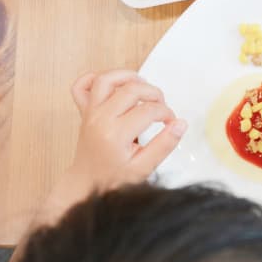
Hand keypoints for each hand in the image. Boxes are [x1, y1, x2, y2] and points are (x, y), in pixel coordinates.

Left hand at [35, 70, 185, 225]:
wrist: (86, 185)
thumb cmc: (112, 179)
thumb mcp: (144, 168)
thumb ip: (164, 145)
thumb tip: (180, 124)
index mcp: (116, 134)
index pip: (148, 110)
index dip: (166, 113)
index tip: (171, 122)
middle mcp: (100, 119)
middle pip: (131, 89)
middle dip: (154, 93)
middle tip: (161, 107)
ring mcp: (90, 113)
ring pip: (106, 80)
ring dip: (128, 77)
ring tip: (142, 86)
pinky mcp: (85, 111)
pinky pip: (81, 86)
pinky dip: (95, 78)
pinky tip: (113, 86)